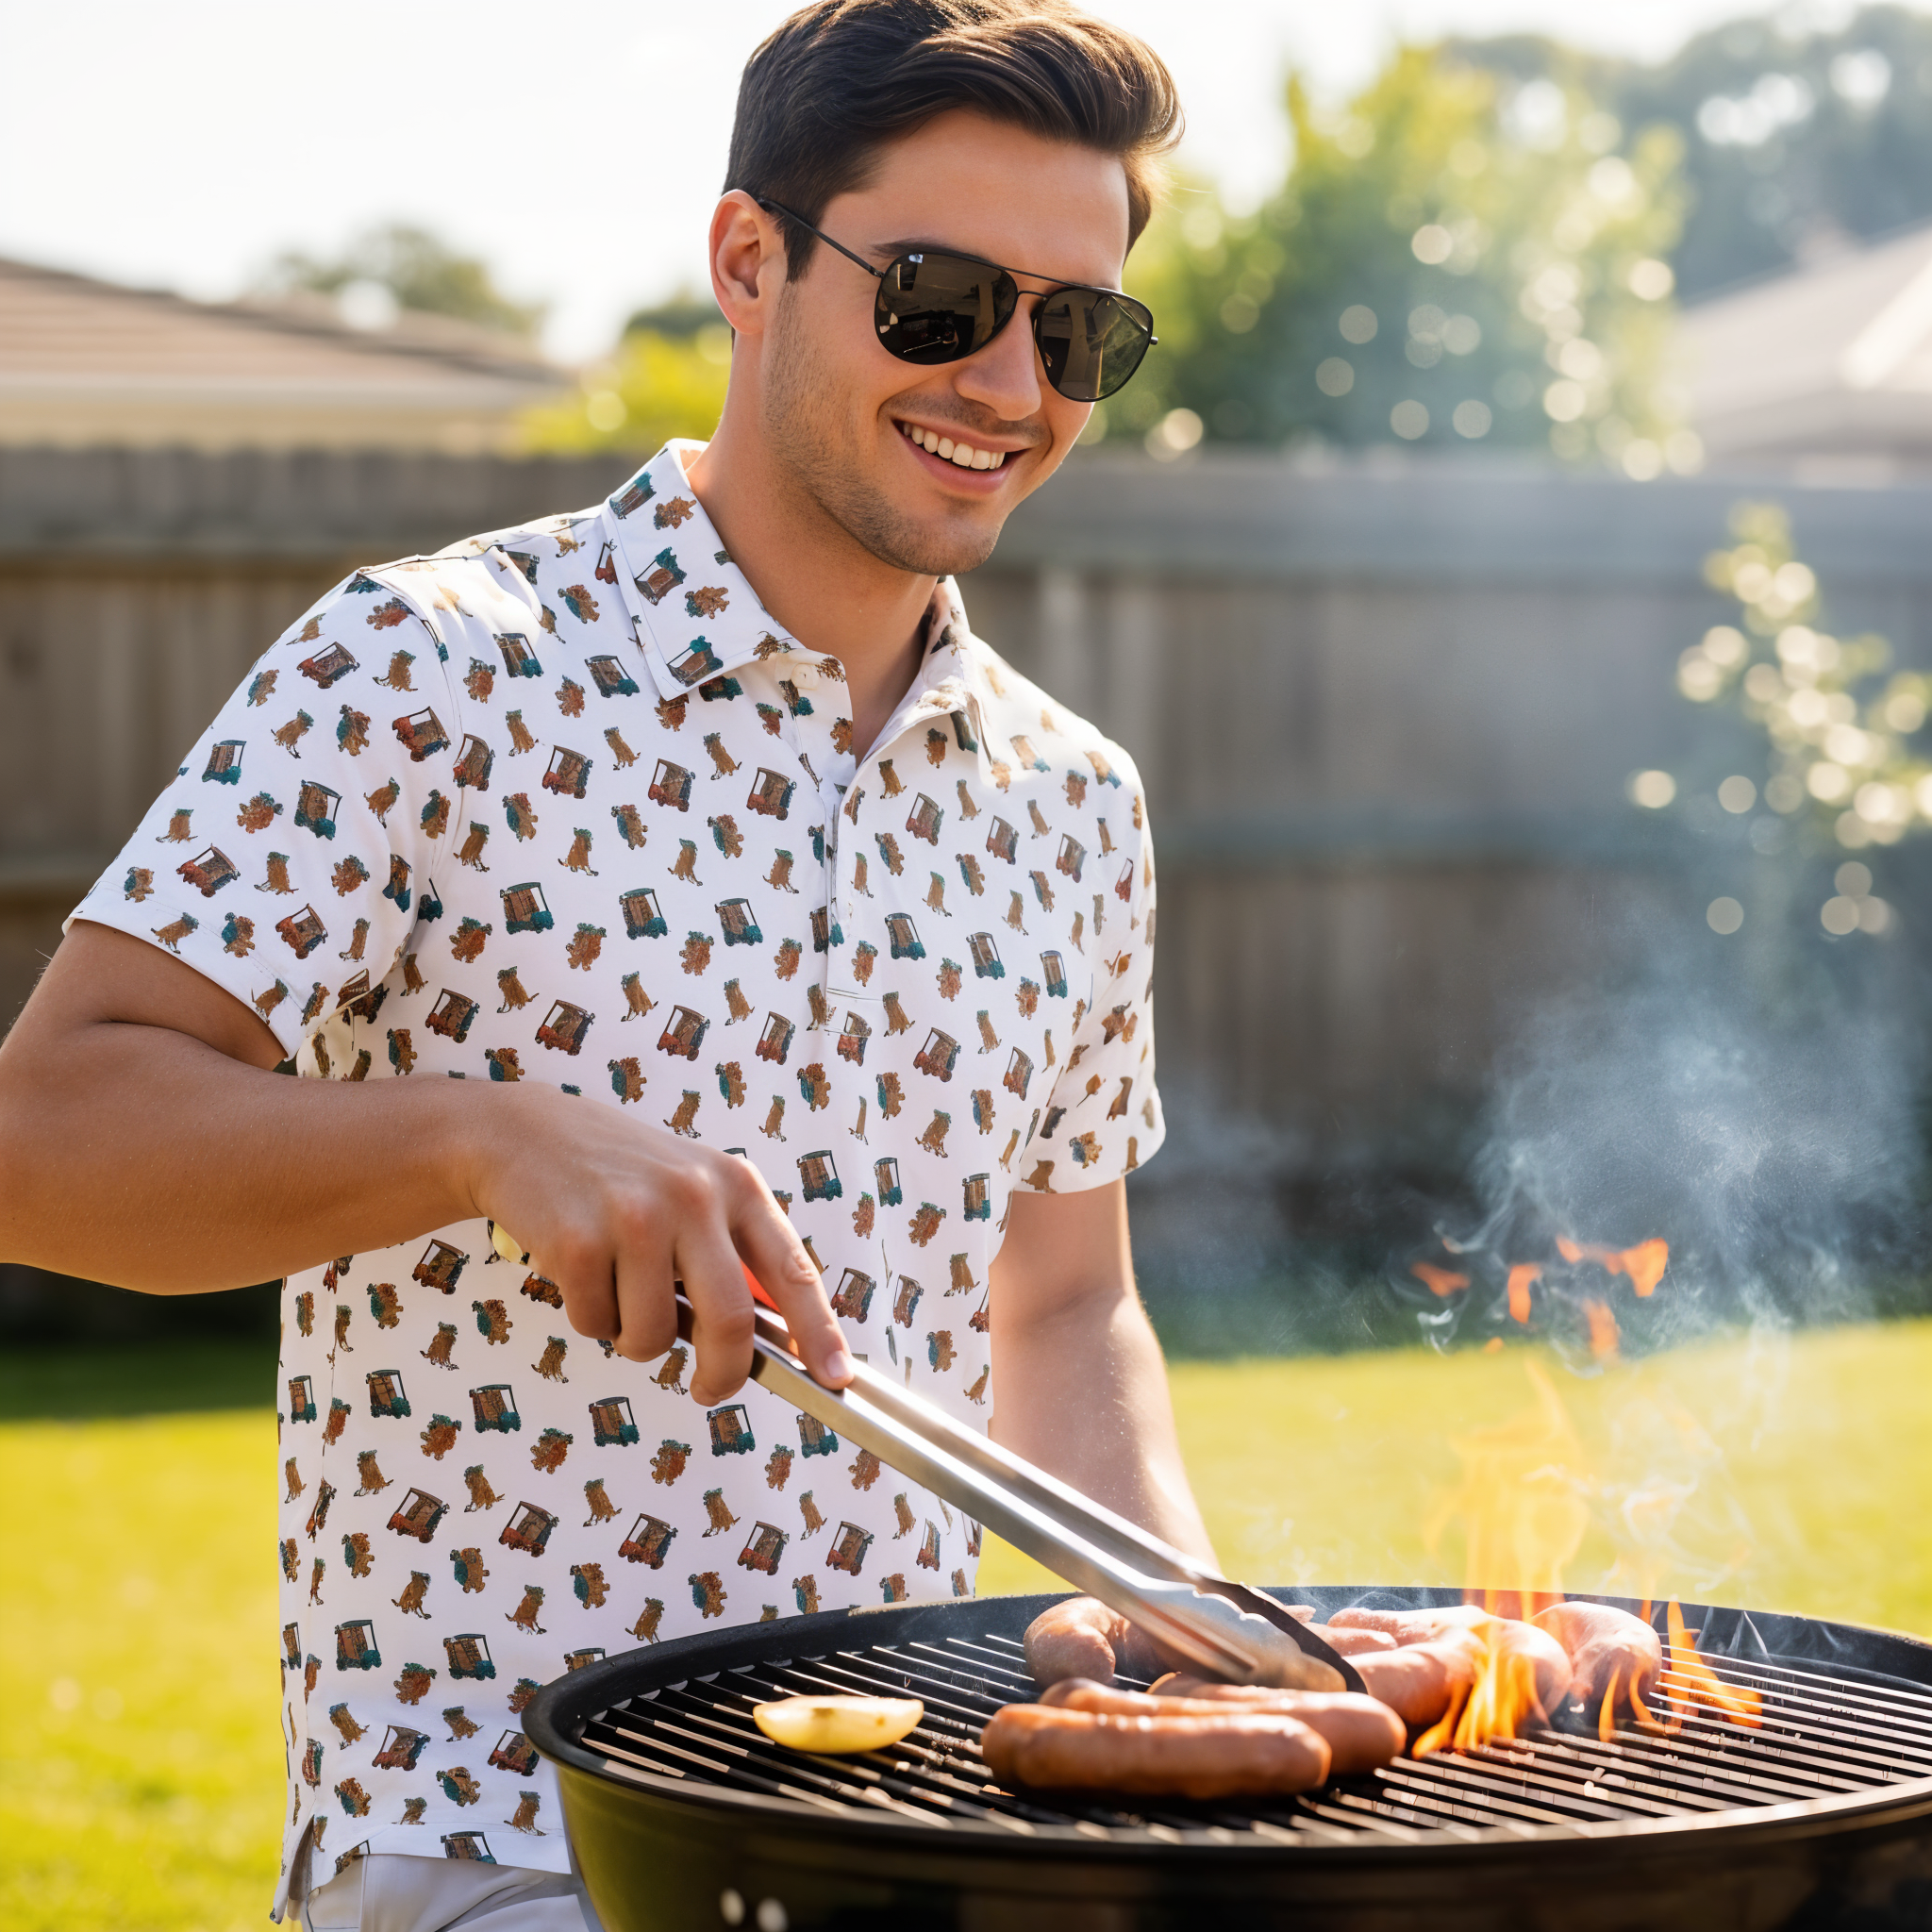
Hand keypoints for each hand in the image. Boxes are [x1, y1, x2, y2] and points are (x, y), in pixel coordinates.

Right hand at [466, 1082, 850, 1404]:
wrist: (524, 1132)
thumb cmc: (619, 1174)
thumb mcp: (692, 1189)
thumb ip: (730, 1253)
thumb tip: (772, 1342)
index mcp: (735, 1184)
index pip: (792, 1269)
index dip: (820, 1331)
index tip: (837, 1378)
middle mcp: (695, 1196)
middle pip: (730, 1321)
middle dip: (722, 1374)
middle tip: (708, 1389)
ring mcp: (636, 1216)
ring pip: (653, 1336)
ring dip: (634, 1338)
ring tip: (618, 1288)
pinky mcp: (579, 1240)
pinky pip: (597, 1324)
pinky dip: (590, 1317)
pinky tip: (580, 1270)